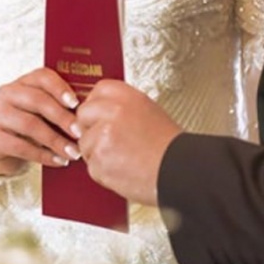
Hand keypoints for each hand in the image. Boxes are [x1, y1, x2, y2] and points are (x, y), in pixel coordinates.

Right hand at [0, 68, 82, 176]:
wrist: (3, 150)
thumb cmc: (31, 127)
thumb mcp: (43, 113)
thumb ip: (60, 107)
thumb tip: (90, 111)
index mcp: (22, 82)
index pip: (42, 76)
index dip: (60, 88)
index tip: (76, 103)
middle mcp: (6, 93)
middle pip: (37, 100)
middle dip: (62, 117)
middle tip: (80, 132)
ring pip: (29, 124)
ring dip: (55, 140)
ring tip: (73, 152)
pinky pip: (21, 147)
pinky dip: (43, 155)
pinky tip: (58, 161)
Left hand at [76, 80, 181, 205]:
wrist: (179, 173)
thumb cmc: (170, 148)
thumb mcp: (149, 112)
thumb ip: (123, 108)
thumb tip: (102, 111)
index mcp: (126, 97)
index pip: (98, 91)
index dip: (97, 106)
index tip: (101, 116)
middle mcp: (112, 112)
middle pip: (83, 114)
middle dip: (91, 128)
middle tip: (110, 141)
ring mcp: (102, 136)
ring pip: (85, 143)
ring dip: (97, 153)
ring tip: (123, 158)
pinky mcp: (98, 160)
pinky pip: (91, 165)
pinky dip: (103, 171)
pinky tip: (123, 170)